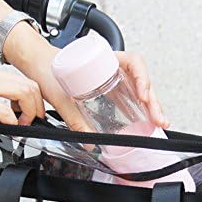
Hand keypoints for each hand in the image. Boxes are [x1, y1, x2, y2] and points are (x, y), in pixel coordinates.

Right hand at [0, 60, 44, 124]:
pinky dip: (11, 119)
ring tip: (23, 124)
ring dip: (28, 112)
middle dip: (38, 107)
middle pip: (29, 85)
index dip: (34, 100)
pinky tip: (9, 126)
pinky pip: (1, 108)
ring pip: (22, 92)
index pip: (23, 81)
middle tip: (34, 121)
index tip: (33, 114)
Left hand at [12, 39, 168, 130]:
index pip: (134, 63)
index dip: (142, 78)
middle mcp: (113, 69)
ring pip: (139, 91)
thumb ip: (74, 120)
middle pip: (141, 81)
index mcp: (105, 60)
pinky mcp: (110, 94)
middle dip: (153, 101)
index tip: (142, 94)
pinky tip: (148, 123)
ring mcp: (114, 81)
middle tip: (159, 119)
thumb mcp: (61, 96)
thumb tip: (88, 142)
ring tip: (160, 123)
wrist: (41, 67)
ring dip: (151, 107)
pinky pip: (130, 100)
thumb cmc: (51, 70)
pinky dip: (141, 111)